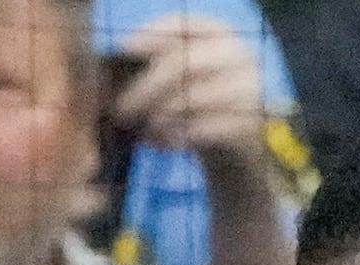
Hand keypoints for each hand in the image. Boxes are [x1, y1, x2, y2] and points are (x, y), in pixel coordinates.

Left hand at [109, 13, 273, 160]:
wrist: (234, 146)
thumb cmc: (197, 104)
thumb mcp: (179, 78)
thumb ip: (153, 66)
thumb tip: (111, 67)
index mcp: (220, 33)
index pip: (184, 23)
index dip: (151, 33)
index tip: (123, 48)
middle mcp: (238, 53)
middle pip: (184, 62)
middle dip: (147, 87)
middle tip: (122, 110)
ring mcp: (247, 87)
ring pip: (193, 97)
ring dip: (160, 116)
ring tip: (144, 130)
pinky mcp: (248, 122)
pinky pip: (204, 128)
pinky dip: (178, 136)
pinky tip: (164, 144)